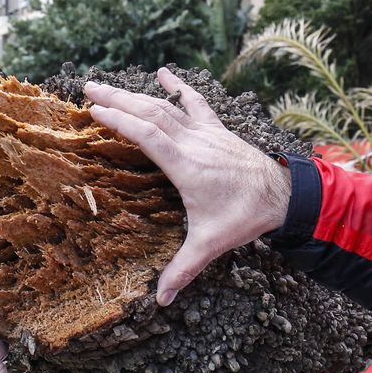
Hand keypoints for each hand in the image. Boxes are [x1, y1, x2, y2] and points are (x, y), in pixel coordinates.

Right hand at [85, 67, 291, 305]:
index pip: (149, 135)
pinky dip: (178, 87)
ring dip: (136, 93)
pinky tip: (164, 72)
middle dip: (118, 99)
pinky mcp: (217, 130)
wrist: (283, 196)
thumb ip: (183, 269)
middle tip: (87, 88)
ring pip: (167, 105)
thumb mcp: (211, 244)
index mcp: (187, 166)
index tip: (94, 111)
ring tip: (107, 84)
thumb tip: (161, 300)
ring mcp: (207, 133)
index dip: (121, 121)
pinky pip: (195, 102)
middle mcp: (195, 143)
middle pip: (151, 112)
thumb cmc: (245, 217)